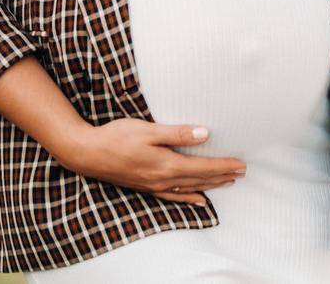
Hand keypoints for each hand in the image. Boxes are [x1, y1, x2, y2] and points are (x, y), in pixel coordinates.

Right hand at [59, 119, 245, 205]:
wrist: (87, 153)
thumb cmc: (116, 137)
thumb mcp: (148, 130)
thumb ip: (177, 133)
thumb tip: (205, 134)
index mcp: (166, 165)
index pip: (203, 166)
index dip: (224, 165)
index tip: (242, 163)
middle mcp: (163, 180)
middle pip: (200, 178)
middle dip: (222, 175)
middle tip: (242, 171)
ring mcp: (154, 186)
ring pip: (190, 188)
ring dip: (211, 185)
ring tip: (229, 182)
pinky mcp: (146, 187)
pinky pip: (174, 196)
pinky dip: (190, 197)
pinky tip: (199, 199)